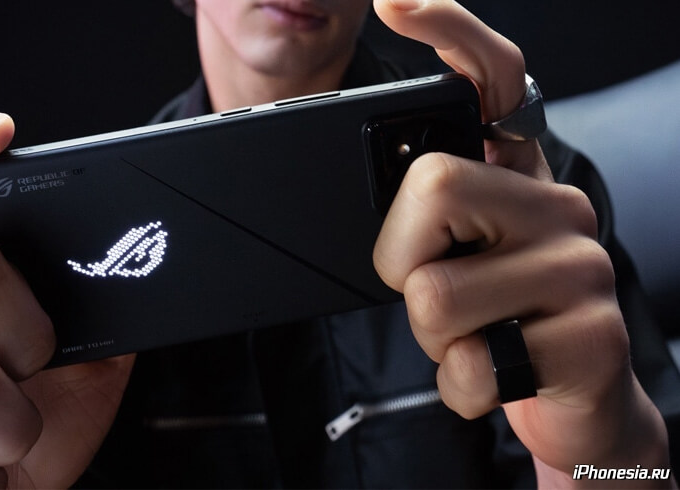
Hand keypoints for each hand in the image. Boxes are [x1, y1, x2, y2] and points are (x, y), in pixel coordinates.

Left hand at [372, 1, 670, 485]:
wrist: (572, 403)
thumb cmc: (497, 321)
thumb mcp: (454, 258)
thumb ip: (425, 219)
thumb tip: (389, 191)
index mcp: (516, 178)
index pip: (494, 81)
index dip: (450, 32)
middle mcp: (556, 203)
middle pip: (432, 186)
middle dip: (400, 258)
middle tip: (435, 289)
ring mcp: (579, 266)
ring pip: (434, 291)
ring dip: (431, 334)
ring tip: (473, 337)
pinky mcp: (589, 335)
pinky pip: (470, 360)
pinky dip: (460, 382)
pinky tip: (496, 373)